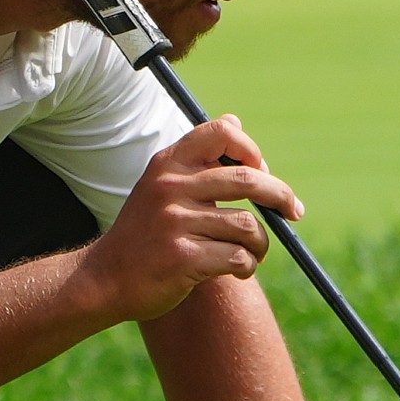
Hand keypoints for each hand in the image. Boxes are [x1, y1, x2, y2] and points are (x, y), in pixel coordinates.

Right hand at [80, 116, 304, 322]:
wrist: (105, 279)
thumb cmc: (143, 233)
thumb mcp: (160, 185)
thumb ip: (198, 158)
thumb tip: (236, 121)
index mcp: (168, 165)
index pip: (222, 133)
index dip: (251, 149)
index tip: (263, 170)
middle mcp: (171, 187)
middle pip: (248, 178)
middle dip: (280, 195)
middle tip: (293, 211)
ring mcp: (175, 222)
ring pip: (247, 226)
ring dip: (260, 244)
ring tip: (252, 254)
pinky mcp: (183, 257)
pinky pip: (238, 257)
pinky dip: (247, 266)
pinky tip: (238, 270)